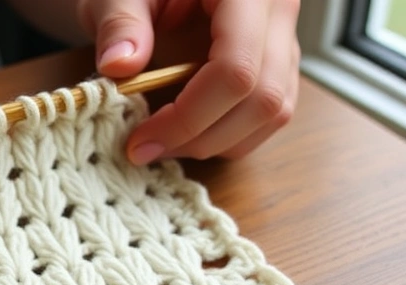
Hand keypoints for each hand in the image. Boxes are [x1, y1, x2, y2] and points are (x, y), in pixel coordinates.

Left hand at [79, 0, 300, 163]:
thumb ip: (120, 23)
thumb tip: (119, 67)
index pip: (236, 68)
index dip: (189, 116)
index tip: (142, 139)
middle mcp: (278, 11)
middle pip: (262, 98)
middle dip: (202, 137)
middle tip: (147, 150)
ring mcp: (285, 37)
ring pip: (273, 112)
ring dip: (218, 142)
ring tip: (165, 144)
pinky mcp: (279, 59)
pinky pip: (270, 111)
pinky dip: (230, 134)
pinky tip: (188, 134)